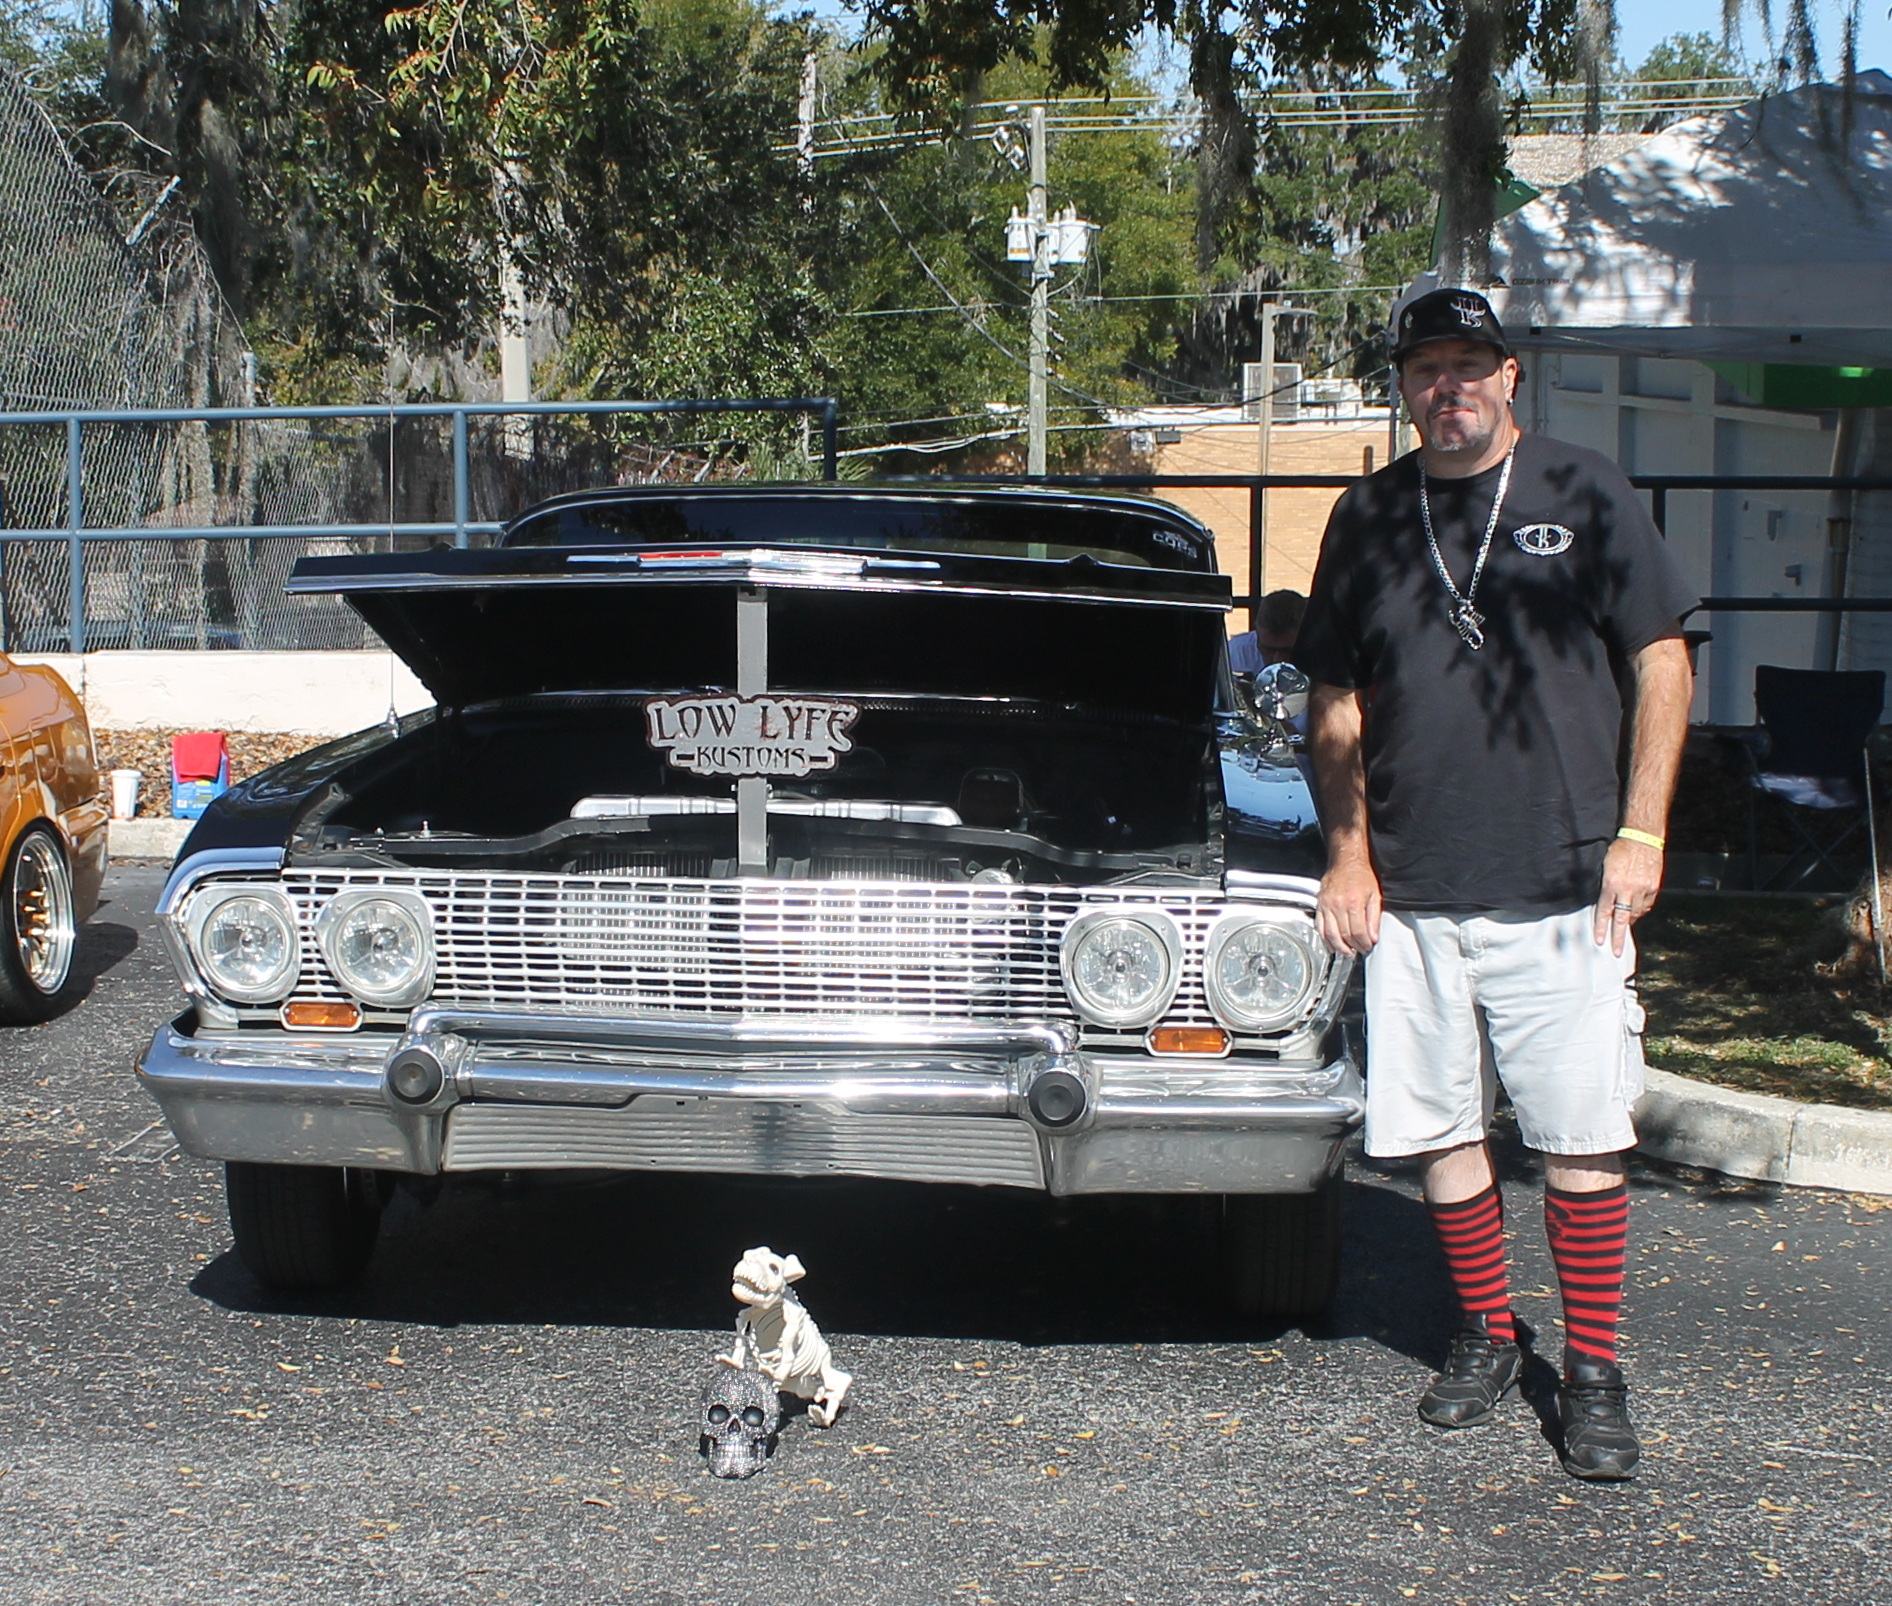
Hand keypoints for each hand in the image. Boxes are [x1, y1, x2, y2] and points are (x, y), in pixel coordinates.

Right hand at [1318, 854, 1382, 956]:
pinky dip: (1325, 939)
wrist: (1346, 861)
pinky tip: (1332, 944)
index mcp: (1354, 903)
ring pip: (1331, 934)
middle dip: (1353, 947)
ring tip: (1346, 952)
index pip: (1359, 932)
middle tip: (1359, 951)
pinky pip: (1320, 927)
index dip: (1364, 944)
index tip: (1368, 947)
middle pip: (1345, 935)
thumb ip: (1374, 918)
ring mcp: (1327, 906)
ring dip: (1339, 947)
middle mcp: (1338, 905)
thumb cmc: (1361, 875)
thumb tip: (1373, 937)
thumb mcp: (1375, 895)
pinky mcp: (1320, 905)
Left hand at [1594, 836, 1661, 954]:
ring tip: (1626, 928)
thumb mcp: (1606, 866)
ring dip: (1630, 921)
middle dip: (1618, 937)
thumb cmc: (1620, 850)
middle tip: (1615, 952)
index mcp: (1611, 883)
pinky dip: (1641, 910)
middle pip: (1621, 919)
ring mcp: (1643, 889)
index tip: (1599, 941)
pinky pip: (1647, 905)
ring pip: (1636, 913)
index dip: (1601, 927)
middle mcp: (1627, 889)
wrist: (1643, 838)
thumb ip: (1606, 887)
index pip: (1604, 911)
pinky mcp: (1654, 887)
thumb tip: (1606, 905)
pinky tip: (1637, 912)